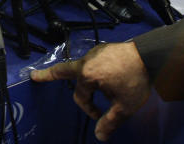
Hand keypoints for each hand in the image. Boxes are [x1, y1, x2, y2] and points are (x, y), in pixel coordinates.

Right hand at [30, 42, 151, 140]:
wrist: (149, 55)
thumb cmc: (134, 81)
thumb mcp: (124, 106)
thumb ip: (110, 121)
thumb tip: (99, 136)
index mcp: (87, 75)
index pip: (81, 97)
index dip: (89, 109)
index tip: (101, 115)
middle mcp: (86, 62)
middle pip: (63, 70)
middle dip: (48, 74)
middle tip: (34, 76)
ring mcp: (93, 53)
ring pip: (81, 68)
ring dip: (79, 77)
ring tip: (81, 82)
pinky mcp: (102, 49)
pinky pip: (91, 62)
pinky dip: (91, 70)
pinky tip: (103, 75)